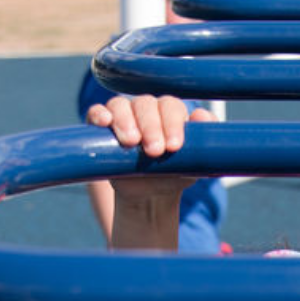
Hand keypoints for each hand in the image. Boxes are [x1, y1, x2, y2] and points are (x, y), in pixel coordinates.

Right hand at [87, 94, 215, 202]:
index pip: (170, 107)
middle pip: (146, 104)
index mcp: (169, 113)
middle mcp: (146, 109)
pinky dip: (99, 114)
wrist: (150, 196)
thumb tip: (202, 116)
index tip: (174, 147)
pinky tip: (104, 122)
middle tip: (155, 151)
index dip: (172, 123)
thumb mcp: (193, 163)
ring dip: (125, 121)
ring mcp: (122, 116)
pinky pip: (96, 113)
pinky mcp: (101, 129)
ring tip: (131, 142)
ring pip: (120, 106)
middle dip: (151, 126)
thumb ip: (203, 141)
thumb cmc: (174, 175)